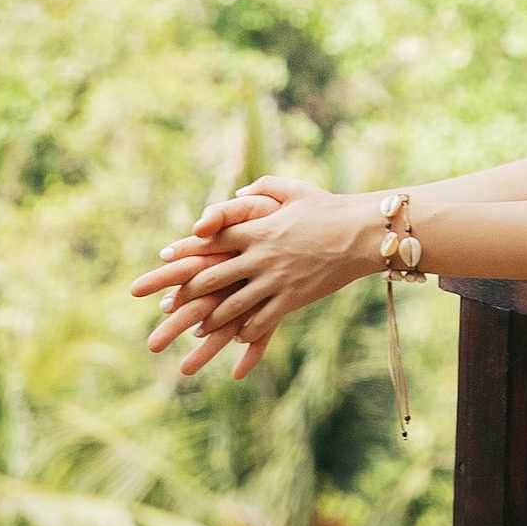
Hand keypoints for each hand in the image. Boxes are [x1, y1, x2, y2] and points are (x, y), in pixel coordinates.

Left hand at [137, 183, 379, 379]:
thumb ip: (262, 188)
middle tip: (170, 305)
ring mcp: (276, 279)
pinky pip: (264, 319)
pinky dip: (247, 331)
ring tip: (200, 328)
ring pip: (235, 304)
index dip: (187, 249)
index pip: (212, 239)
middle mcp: (261, 256)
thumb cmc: (328, 208)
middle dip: (190, 292)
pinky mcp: (293, 298)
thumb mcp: (294, 189)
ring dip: (214, 318)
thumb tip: (238, 193)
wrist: (361, 233)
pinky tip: (238, 338)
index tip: (165, 258)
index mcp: (257, 228)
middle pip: (215, 276)